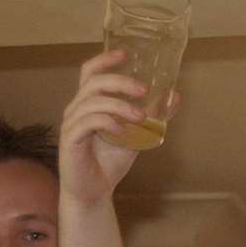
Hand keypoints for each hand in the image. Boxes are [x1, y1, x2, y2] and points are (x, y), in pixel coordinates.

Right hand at [60, 51, 178, 205]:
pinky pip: (88, 122)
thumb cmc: (109, 162)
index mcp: (89, 104)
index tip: (126, 54)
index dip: (105, 60)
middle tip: (144, 90)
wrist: (93, 192)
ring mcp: (72, 123)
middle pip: (94, 82)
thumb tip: (174, 96)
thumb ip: (154, 116)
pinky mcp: (70, 139)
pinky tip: (122, 132)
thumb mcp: (138, 136)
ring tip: (141, 117)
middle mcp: (77, 109)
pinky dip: (108, 122)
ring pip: (93, 101)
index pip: (91, 72)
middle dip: (120, 81)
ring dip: (120, 106)